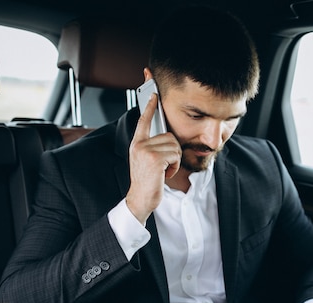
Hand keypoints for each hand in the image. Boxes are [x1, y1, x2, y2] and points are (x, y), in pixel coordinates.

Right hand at [125, 93, 180, 223]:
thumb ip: (152, 146)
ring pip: (175, 146)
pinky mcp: (155, 158)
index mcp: (137, 143)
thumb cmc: (148, 181)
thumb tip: (167, 137)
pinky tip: (165, 174)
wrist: (141, 198)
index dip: (150, 106)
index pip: (143, 120)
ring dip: (175, 160)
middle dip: (173, 152)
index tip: (154, 93)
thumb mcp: (146, 160)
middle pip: (170, 136)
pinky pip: (175, 155)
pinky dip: (175, 167)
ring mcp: (146, 151)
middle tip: (164, 165)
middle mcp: (139, 144)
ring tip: (163, 170)